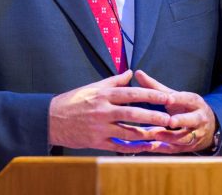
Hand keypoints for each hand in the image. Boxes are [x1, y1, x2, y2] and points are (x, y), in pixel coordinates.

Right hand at [48, 70, 172, 152]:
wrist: (51, 119)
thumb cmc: (74, 100)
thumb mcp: (93, 87)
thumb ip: (114, 81)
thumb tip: (131, 73)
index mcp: (103, 95)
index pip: (132, 94)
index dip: (151, 95)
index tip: (166, 97)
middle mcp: (103, 111)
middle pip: (133, 113)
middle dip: (153, 116)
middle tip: (169, 118)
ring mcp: (100, 127)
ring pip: (128, 132)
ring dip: (146, 134)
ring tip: (161, 134)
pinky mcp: (97, 142)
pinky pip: (118, 146)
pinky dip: (133, 147)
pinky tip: (145, 147)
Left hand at [134, 70, 216, 152]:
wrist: (207, 127)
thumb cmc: (185, 108)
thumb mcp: (175, 96)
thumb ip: (156, 87)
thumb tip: (138, 73)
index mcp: (195, 102)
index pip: (188, 99)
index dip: (179, 99)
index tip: (169, 99)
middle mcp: (198, 118)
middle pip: (192, 120)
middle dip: (182, 121)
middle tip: (170, 121)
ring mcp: (195, 134)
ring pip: (185, 137)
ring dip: (170, 137)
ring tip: (156, 134)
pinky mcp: (188, 147)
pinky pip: (177, 149)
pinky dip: (164, 148)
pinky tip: (152, 146)